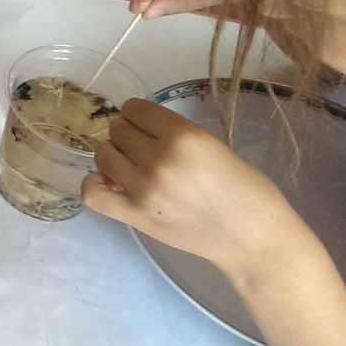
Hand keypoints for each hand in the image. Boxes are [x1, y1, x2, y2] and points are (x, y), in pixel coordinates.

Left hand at [83, 99, 301, 277]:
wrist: (252, 237)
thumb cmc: (244, 189)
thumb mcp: (213, 145)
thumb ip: (175, 134)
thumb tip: (137, 128)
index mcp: (184, 136)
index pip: (136, 109)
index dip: (138, 114)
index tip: (145, 124)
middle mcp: (159, 159)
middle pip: (117, 130)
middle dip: (127, 134)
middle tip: (142, 148)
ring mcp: (143, 189)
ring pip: (102, 154)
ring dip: (113, 154)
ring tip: (129, 164)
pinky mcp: (136, 215)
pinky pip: (93, 193)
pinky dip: (93, 184)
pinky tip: (108, 182)